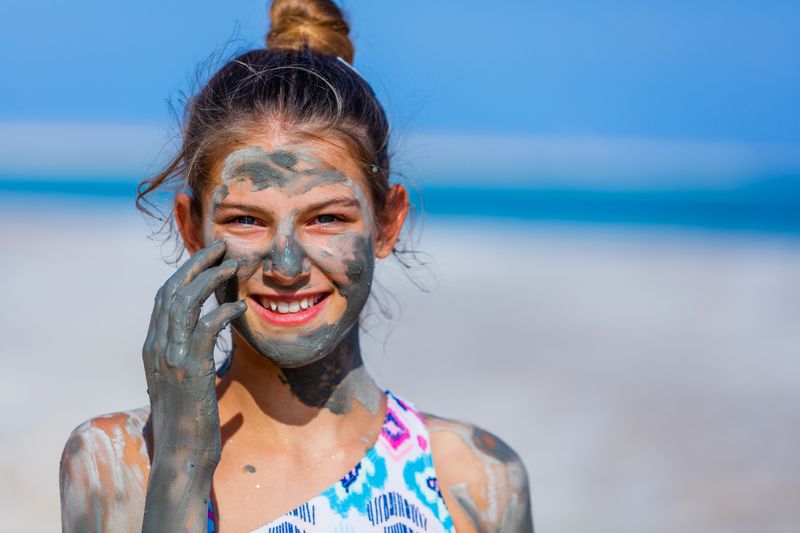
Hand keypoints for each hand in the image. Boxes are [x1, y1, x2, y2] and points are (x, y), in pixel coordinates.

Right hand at [142, 239, 245, 464]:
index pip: (164, 298)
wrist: (182, 454)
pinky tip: (240, 307)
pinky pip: (206, 329)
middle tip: (221, 247)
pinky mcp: (189, 369)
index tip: (208, 258)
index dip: (185, 273)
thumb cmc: (189, 424)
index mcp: (154, 347)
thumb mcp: (187, 388)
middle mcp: (156, 347)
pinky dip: (222, 312)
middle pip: (172, 290)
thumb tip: (214, 365)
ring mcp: (170, 357)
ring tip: (233, 265)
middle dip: (196, 264)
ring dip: (210, 279)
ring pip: (185, 303)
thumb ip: (196, 368)